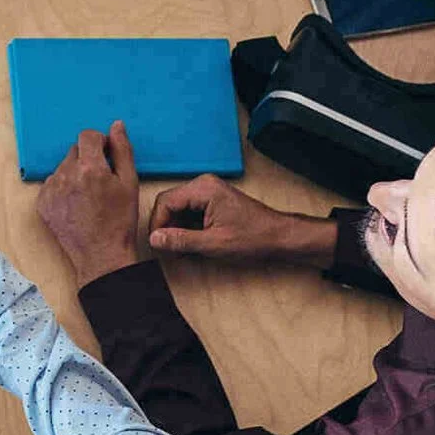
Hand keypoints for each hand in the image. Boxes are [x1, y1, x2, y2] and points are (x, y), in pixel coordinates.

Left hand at [35, 124, 142, 284]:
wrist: (101, 254)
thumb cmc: (119, 220)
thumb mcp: (129, 183)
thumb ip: (122, 150)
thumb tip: (116, 126)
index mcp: (89, 168)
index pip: (87, 136)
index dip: (99, 143)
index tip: (105, 155)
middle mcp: (66, 175)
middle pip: (74, 151)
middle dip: (87, 159)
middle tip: (100, 181)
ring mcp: (51, 189)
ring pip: (62, 168)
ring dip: (74, 174)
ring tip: (88, 196)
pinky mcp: (42, 202)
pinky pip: (52, 184)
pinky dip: (62, 189)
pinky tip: (76, 204)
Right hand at [145, 174, 335, 265]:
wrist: (280, 237)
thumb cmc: (253, 238)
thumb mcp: (213, 244)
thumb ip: (180, 241)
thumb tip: (154, 239)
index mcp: (203, 189)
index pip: (165, 201)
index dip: (157, 224)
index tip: (157, 244)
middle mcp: (204, 184)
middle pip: (170, 203)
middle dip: (166, 227)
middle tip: (167, 250)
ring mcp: (209, 191)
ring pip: (179, 208)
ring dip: (176, 229)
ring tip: (180, 250)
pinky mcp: (213, 200)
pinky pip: (190, 211)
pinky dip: (187, 227)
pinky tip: (192, 244)